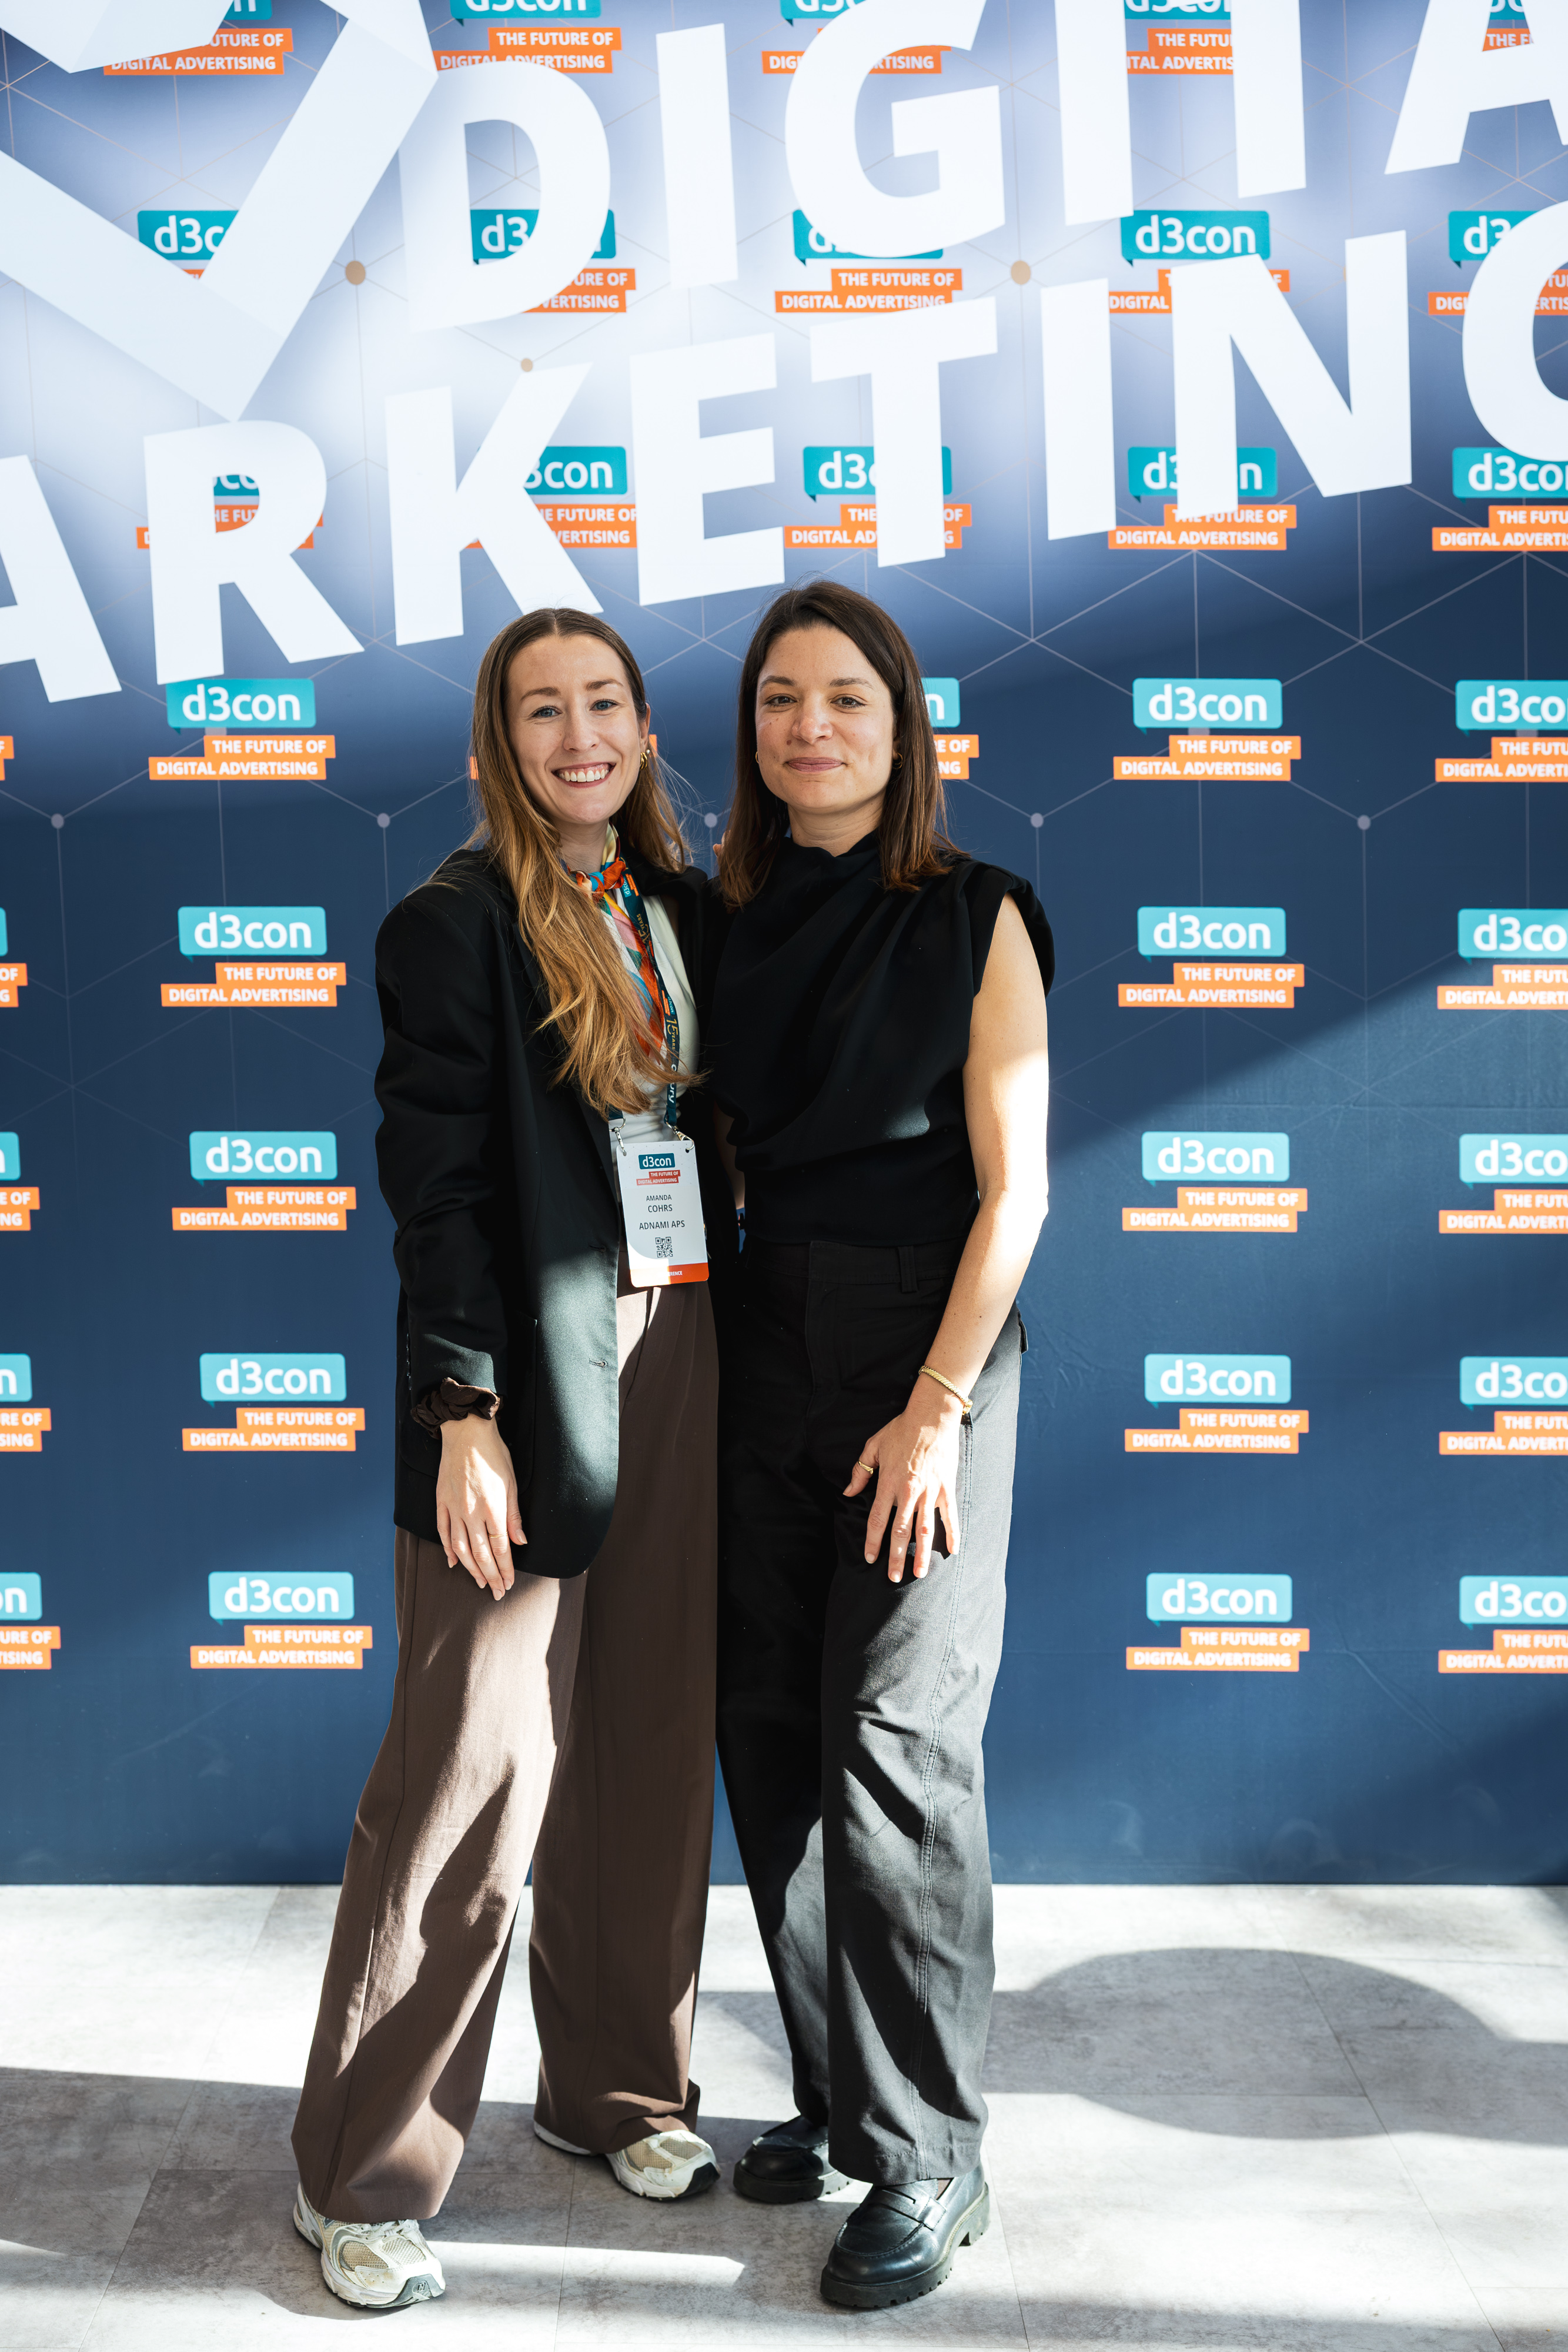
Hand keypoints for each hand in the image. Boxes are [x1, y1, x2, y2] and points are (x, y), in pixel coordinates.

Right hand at [436, 1415, 524, 1598]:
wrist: (466, 1432)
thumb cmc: (494, 1454)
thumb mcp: (511, 1483)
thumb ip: (514, 1516)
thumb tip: (521, 1542)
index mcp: (492, 1507)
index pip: (500, 1547)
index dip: (505, 1568)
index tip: (509, 1583)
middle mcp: (471, 1511)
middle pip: (481, 1553)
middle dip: (491, 1576)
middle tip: (497, 1592)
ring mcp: (453, 1507)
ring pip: (461, 1547)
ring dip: (471, 1569)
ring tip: (480, 1582)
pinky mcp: (441, 1501)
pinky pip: (443, 1531)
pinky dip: (448, 1549)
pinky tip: (454, 1562)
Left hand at [844, 1385, 963, 1582]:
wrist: (931, 1416)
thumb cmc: (901, 1429)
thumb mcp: (873, 1446)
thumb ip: (860, 1471)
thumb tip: (848, 1492)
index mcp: (888, 1483)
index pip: (878, 1520)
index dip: (873, 1542)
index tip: (870, 1559)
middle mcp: (908, 1492)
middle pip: (900, 1532)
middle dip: (896, 1557)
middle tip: (893, 1578)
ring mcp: (929, 1492)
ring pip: (925, 1530)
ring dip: (922, 1554)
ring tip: (919, 1574)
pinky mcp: (946, 1488)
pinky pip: (949, 1515)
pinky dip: (952, 1533)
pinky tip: (952, 1551)